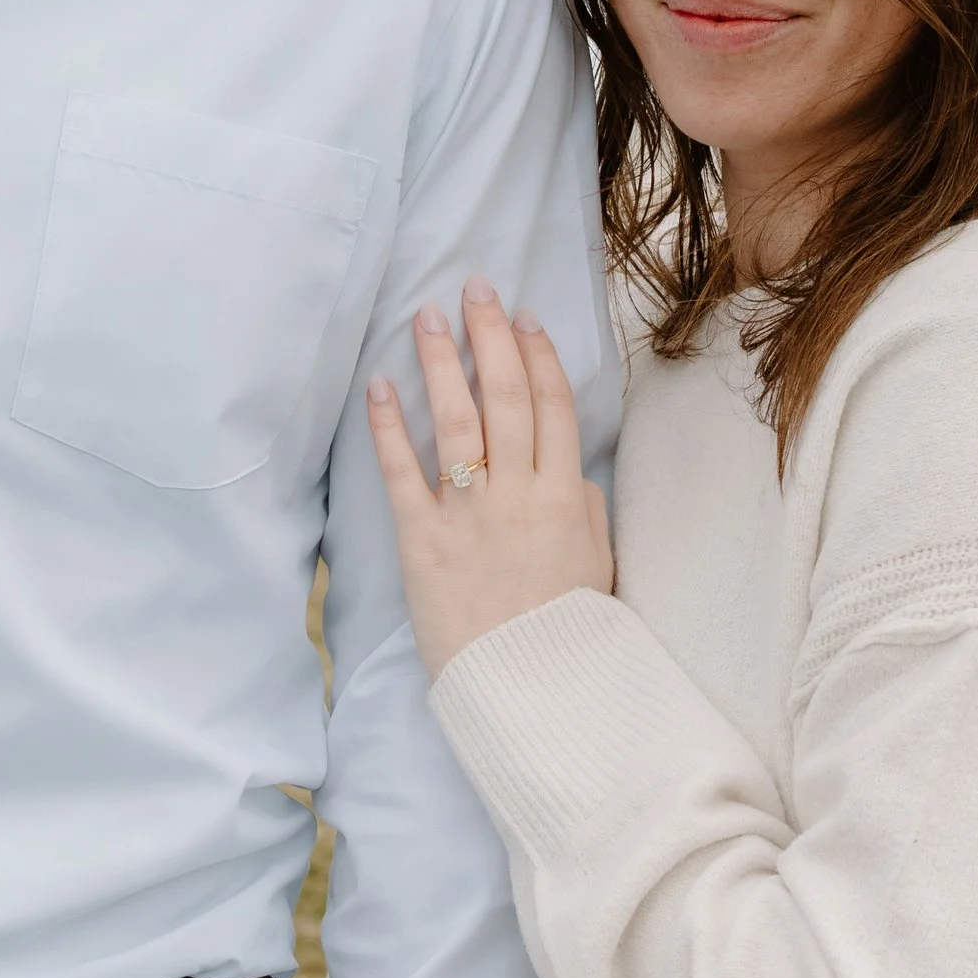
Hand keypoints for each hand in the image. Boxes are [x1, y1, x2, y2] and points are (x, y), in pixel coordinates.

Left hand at [368, 274, 611, 677]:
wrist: (531, 689)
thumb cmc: (566, 630)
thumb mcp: (596, 561)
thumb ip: (582, 505)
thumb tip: (565, 466)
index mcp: (564, 495)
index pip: (552, 405)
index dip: (537, 355)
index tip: (522, 318)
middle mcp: (519, 493)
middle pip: (505, 397)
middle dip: (489, 336)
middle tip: (473, 289)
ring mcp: (469, 514)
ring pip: (457, 421)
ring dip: (441, 362)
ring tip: (427, 316)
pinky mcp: (422, 541)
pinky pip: (403, 473)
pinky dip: (389, 427)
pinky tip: (381, 386)